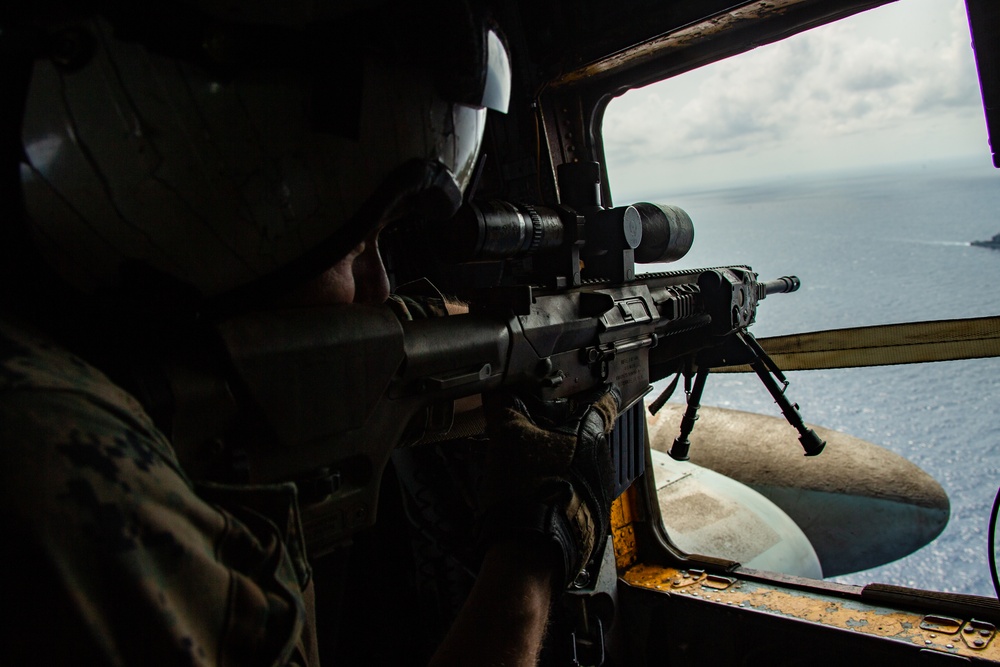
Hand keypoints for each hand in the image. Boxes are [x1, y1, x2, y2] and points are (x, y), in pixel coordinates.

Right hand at [478, 385, 620, 588]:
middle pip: (587, 434)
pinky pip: (579, 494)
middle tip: (536, 431)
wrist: (530, 553)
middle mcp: (603, 461)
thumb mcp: (507, 436)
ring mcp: (600, 493)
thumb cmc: (525, 489)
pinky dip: (562, 490)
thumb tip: (495, 387)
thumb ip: (504, 406)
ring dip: (563, 463)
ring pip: (583, 465)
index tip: (589, 386)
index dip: (594, 389)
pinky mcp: (593, 519)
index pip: (603, 400)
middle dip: (565, 431)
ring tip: (531, 468)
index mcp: (590, 434)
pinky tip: (537, 495)